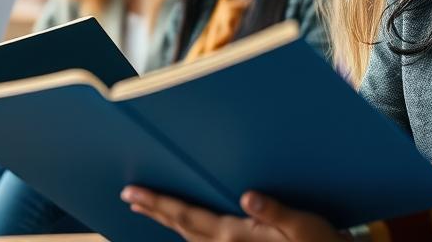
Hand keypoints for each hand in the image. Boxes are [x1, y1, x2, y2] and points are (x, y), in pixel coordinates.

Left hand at [121, 186, 344, 241]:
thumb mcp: (303, 226)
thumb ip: (275, 212)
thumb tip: (247, 197)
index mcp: (234, 236)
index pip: (186, 216)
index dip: (158, 203)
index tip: (133, 194)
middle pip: (180, 226)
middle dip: (154, 210)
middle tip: (129, 196)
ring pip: (188, 236)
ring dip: (167, 220)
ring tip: (148, 207)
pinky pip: (201, 241)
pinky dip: (186, 230)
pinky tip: (184, 225)